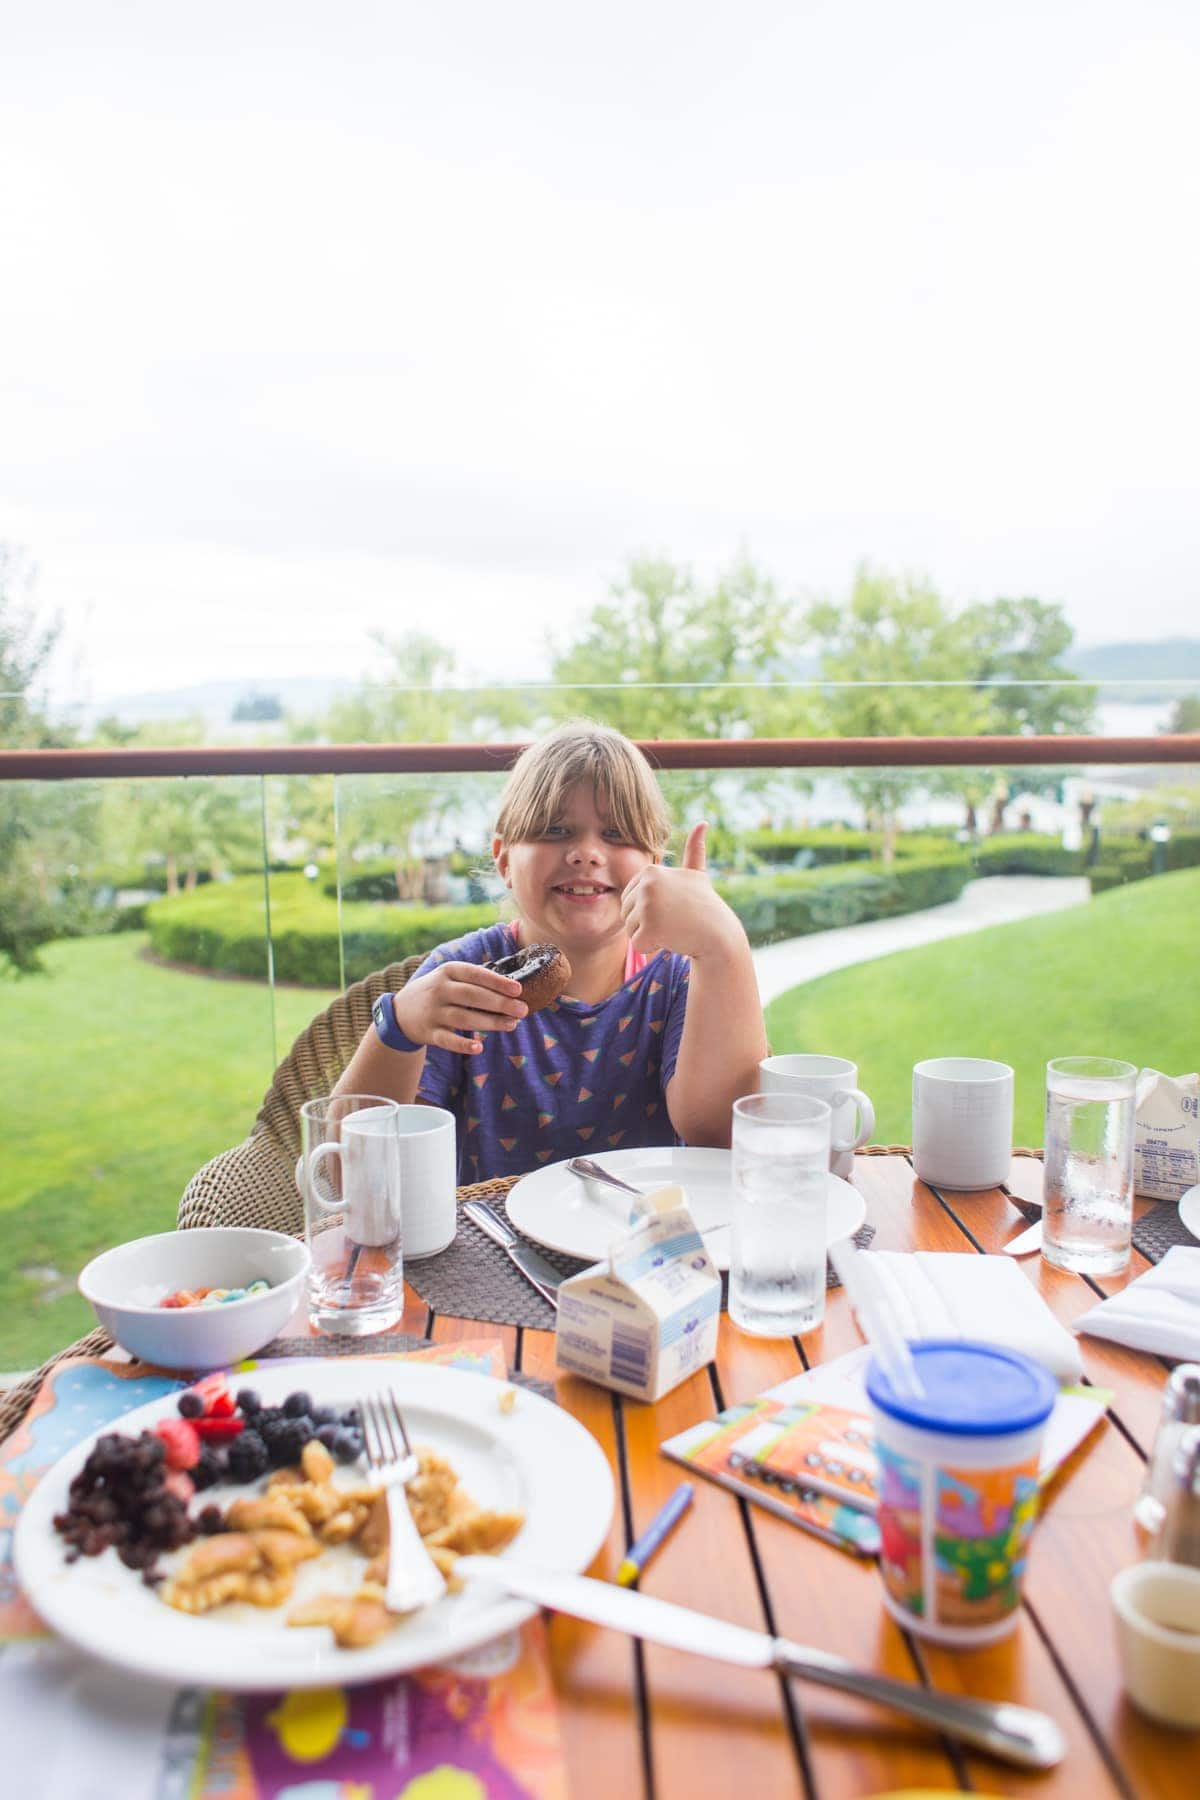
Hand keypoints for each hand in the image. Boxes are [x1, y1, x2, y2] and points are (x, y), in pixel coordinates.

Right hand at [392, 962, 526, 1055]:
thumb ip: (475, 980)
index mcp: (448, 971)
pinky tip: (479, 1048)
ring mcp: (433, 1012)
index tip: (518, 989)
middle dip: (500, 1003)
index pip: (475, 974)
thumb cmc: (438, 991)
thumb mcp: (450, 977)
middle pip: (473, 996)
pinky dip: (462, 1045)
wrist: (400, 1011)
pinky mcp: (429, 1033)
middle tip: (522, 1009)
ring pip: (464, 1018)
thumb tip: (513, 990)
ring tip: (512, 1025)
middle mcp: (439, 990)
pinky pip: (447, 1040)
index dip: (497, 982)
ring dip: (490, 1023)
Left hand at [620, 823, 741, 960]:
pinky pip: (638, 944)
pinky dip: (652, 947)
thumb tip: (703, 823)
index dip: (649, 908)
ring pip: (631, 929)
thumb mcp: (696, 875)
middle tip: (673, 920)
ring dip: (650, 935)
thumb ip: (694, 851)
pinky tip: (671, 939)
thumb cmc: (705, 905)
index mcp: (650, 871)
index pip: (630, 897)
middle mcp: (647, 885)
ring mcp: (648, 905)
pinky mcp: (650, 928)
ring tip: (673, 928)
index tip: (672, 907)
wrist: (718, 934)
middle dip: (647, 923)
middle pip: (627, 913)